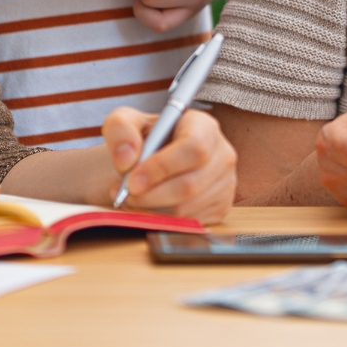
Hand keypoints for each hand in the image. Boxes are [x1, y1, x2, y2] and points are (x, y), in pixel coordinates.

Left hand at [105, 108, 235, 223]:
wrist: (154, 160)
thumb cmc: (144, 139)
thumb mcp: (126, 122)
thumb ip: (120, 130)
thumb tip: (126, 159)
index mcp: (204, 126)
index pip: (193, 148)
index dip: (162, 167)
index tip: (132, 181)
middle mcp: (222, 153)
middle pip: (190, 184)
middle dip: (151, 196)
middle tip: (125, 196)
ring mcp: (225, 182)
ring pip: (187, 208)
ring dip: (153, 210)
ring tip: (134, 200)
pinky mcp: (221, 207)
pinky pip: (191, 223)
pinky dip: (165, 221)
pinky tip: (152, 207)